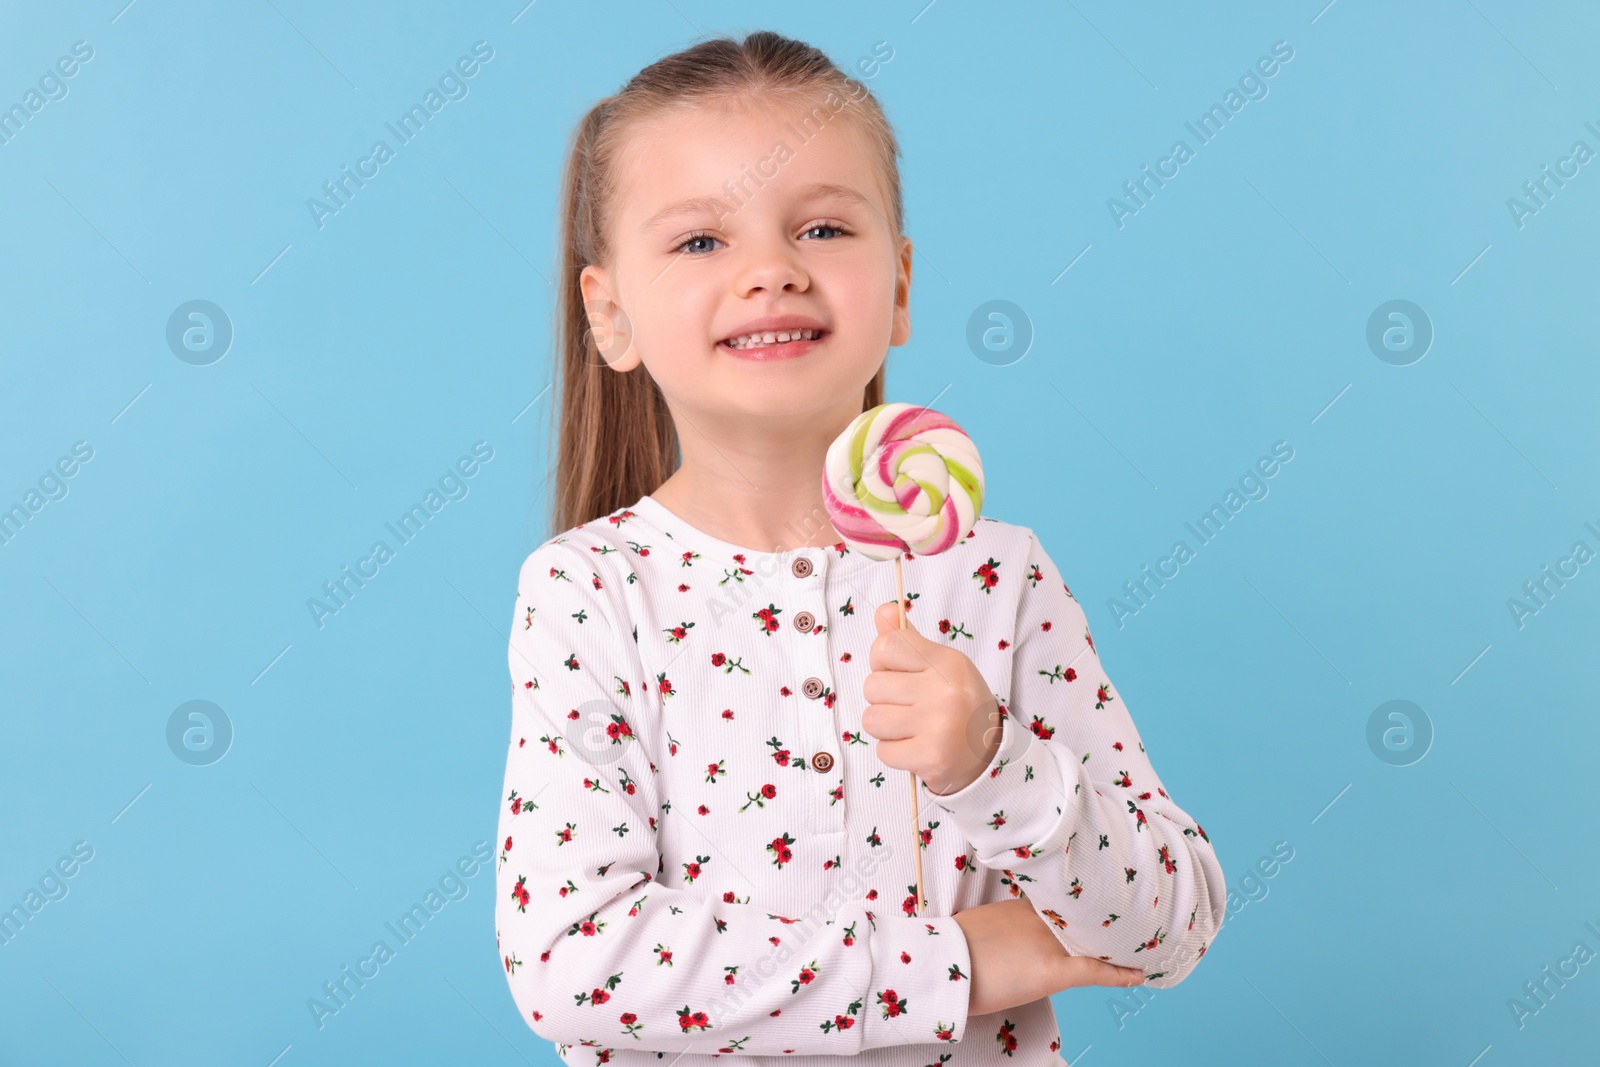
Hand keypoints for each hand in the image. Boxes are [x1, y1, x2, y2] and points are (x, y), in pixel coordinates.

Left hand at [864, 601, 1001, 795]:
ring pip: (872, 720)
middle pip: (872, 686)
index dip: (882, 661)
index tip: (898, 673)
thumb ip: (908, 640)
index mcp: (948, 662)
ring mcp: (939, 727)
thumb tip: (883, 610)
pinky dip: (895, 752)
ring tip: (911, 727)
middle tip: (909, 706)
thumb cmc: (957, 702)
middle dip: (883, 698)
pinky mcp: (932, 758)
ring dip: (886, 727)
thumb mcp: (941, 664)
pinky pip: (883, 751)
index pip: (886, 646)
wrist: (988, 752)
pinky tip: (916, 747)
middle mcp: (945, 692)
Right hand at [953, 898, 1144, 1015]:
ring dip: (1110, 939)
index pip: (1057, 899)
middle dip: (1102, 914)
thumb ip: (991, 927)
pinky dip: (1118, 973)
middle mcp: (1037, 918)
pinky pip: (1094, 970)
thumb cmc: (946, 951)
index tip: (1096, 894)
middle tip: (1129, 912)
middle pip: (1080, 914)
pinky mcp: (1053, 970)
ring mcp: (1046, 942)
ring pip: (1090, 937)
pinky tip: (1138, 973)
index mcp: (1016, 906)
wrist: (940, 965)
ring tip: (1138, 938)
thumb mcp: (970, 928)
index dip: (1079, 901)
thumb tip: (991, 940)